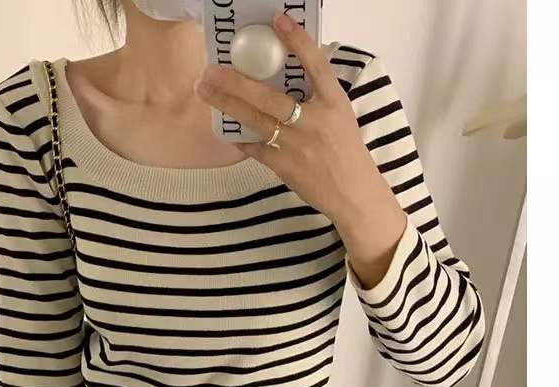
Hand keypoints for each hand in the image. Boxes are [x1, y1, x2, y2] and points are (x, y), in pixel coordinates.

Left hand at [193, 11, 393, 231]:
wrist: (353, 193)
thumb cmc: (346, 152)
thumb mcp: (340, 116)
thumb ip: (317, 95)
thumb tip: (290, 74)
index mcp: (333, 103)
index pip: (316, 64)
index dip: (297, 41)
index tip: (278, 20)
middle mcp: (314, 121)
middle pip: (270, 96)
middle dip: (236, 81)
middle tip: (211, 70)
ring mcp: (297, 145)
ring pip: (256, 120)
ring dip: (227, 104)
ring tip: (205, 91)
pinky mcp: (285, 167)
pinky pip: (256, 148)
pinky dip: (240, 138)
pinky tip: (224, 128)